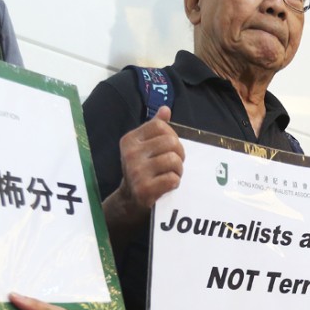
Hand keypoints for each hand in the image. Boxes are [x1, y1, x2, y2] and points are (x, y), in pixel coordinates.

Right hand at [109, 105, 184, 221]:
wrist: (130, 200)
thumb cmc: (142, 170)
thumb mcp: (144, 147)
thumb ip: (155, 128)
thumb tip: (165, 109)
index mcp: (130, 140)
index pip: (161, 126)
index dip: (172, 136)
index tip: (169, 148)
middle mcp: (130, 154)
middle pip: (171, 142)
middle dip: (179, 154)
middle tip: (174, 164)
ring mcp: (136, 172)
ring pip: (174, 160)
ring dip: (179, 170)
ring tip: (171, 174)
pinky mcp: (144, 189)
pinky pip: (172, 179)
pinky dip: (175, 182)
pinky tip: (168, 185)